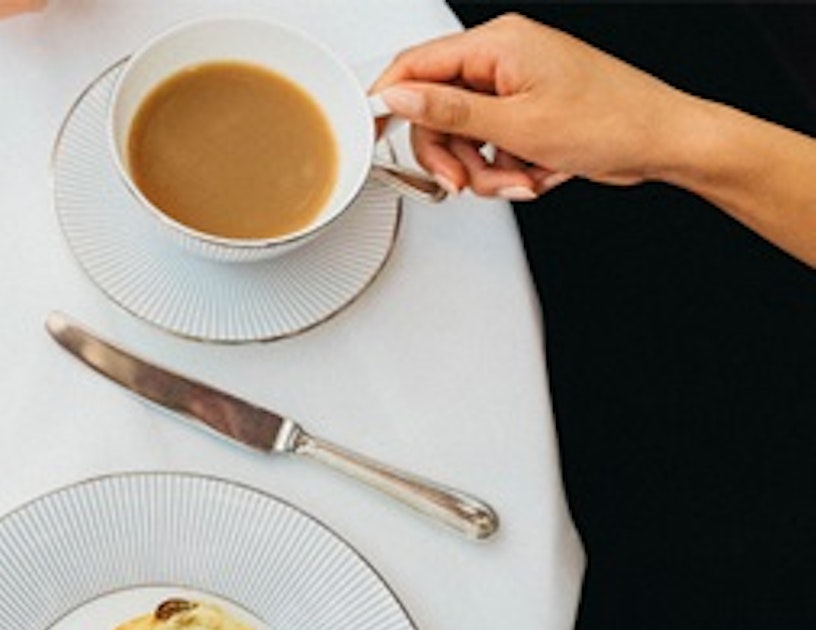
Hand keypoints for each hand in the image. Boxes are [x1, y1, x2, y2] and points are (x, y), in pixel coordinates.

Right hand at [371, 14, 694, 197]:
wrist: (664, 141)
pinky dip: (504, 166)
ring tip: (516, 179)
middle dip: (451, 154)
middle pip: (436, 109)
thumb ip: (448, 110)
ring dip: (481, 168)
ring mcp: (515, 84)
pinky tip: (532, 173)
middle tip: (465, 181)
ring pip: (462, 133)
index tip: (370, 133)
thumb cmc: (612, 121)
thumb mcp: (516, 123)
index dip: (388, 102)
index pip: (415, 65)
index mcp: (497, 43)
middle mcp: (503, 57)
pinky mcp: (527, 109)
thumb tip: (397, 96)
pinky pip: (489, 143)